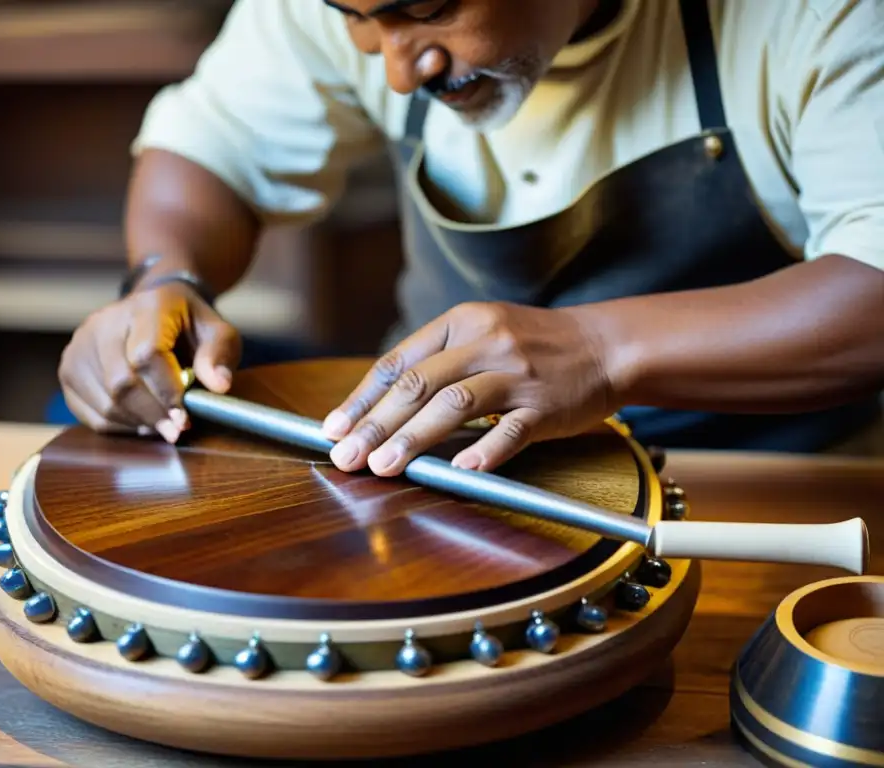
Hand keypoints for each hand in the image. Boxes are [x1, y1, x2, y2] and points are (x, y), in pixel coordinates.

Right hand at [58, 282, 240, 442]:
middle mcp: (105, 322)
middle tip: (175, 431)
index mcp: (146, 307)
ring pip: (105, 402)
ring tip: (162, 427)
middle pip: (122, 382)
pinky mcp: (69, 368)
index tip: (184, 417)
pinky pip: (89, 412)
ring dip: (137, 424)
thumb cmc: (188, 325)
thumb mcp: (217, 331)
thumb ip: (220, 354)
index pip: (147, 354)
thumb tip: (219, 386)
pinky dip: (117, 427)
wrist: (152, 309)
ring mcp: (81, 345)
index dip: (166, 392)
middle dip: (152, 415)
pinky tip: (140, 423)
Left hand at [321, 301, 615, 474]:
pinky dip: (484, 450)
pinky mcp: (546, 404)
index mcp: (461, 323)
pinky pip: (511, 430)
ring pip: (455, 405)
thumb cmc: (533, 344)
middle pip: (418, 385)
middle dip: (375, 425)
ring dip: (413, 438)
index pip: (398, 362)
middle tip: (346, 456)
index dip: (361, 398)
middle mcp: (485, 342)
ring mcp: (517, 373)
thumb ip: (437, 361)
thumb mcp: (482, 333)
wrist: (605, 344)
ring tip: (382, 467)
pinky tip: (460, 470)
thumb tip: (379, 406)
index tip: (333, 428)